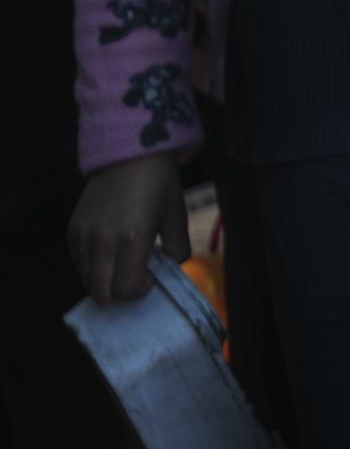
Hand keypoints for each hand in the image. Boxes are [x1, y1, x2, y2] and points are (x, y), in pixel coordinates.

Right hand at [68, 154, 189, 304]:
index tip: (151, 277)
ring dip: (106, 281)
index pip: (126, 288)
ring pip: (87, 281)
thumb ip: (177, 248)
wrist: (129, 154)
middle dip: (120, 295)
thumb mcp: (177, 215)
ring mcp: (83, 236)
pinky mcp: (72, 230)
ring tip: (124, 264)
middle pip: (101, 293)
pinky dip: (94, 268)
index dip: (140, 291)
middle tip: (136, 279)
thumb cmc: (159, 184)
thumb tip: (170, 269)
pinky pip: (79, 263)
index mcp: (132, 238)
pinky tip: (111, 253)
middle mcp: (103, 241)